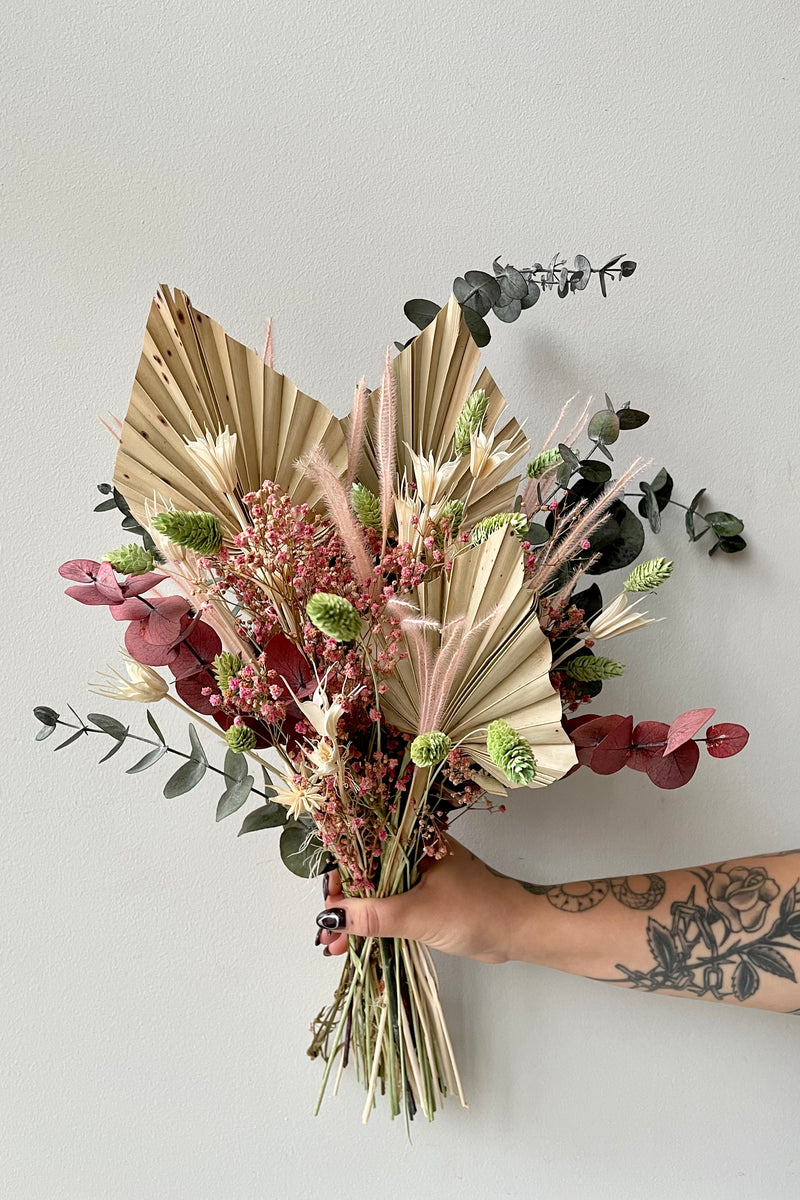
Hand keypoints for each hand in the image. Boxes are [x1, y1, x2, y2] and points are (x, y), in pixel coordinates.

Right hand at [315, 835, 534, 963]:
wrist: (517, 929)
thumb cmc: (476, 910)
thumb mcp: (417, 913)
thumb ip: (373, 916)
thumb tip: (331, 917)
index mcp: (412, 839)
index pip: (363, 849)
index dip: (340, 876)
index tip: (327, 904)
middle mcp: (412, 852)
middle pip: (365, 872)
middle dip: (342, 902)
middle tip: (325, 931)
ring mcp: (419, 875)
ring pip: (375, 892)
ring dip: (354, 917)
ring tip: (333, 944)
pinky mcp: (425, 897)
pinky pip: (389, 906)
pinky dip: (372, 923)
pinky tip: (354, 943)